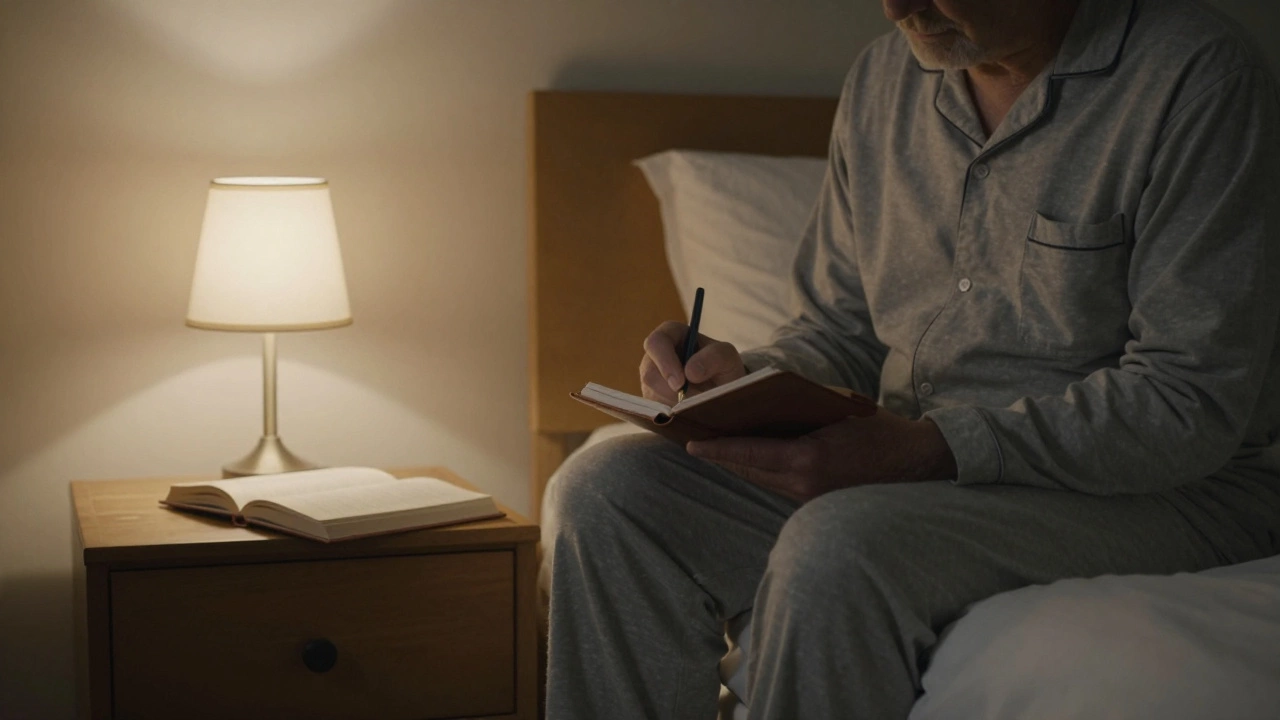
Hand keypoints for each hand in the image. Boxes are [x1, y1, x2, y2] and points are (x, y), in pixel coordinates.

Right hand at [640, 321, 745, 404]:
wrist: (723, 389)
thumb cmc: (723, 366)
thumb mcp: (727, 357)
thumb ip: (714, 357)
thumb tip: (690, 372)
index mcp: (671, 334)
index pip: (656, 343)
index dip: (665, 362)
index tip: (680, 384)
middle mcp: (655, 355)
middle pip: (649, 373)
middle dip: (670, 391)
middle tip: (692, 402)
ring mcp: (651, 377)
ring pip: (652, 394)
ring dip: (674, 404)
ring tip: (697, 404)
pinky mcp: (652, 398)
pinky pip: (655, 410)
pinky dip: (673, 414)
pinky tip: (689, 412)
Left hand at [687, 410, 957, 501]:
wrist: (916, 462)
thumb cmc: (877, 427)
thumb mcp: (837, 410)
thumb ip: (799, 412)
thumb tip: (758, 407)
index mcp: (809, 459)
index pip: (751, 453)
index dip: (718, 449)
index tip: (690, 443)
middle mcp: (805, 484)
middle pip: (749, 470)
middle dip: (720, 457)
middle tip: (691, 441)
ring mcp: (810, 497)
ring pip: (761, 481)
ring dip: (737, 466)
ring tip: (710, 449)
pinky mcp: (815, 502)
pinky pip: (777, 486)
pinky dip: (758, 472)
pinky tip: (745, 459)